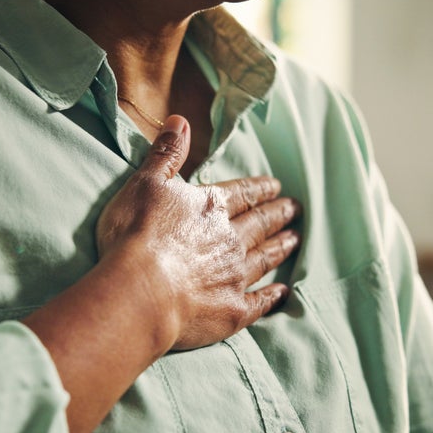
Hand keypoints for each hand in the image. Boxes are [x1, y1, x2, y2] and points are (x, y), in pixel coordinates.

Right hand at [96, 115, 300, 351]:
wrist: (140, 291)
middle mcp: (230, 239)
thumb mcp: (146, 183)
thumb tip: (181, 120)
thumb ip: (166, 154)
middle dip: (277, 214)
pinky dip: (272, 297)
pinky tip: (282, 293)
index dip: (258, 188)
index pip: (242, 193)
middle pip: (260, 224)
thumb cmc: (136, 235)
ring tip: (295, 240)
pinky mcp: (233, 311)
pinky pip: (259, 302)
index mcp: (211, 207)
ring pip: (265, 258)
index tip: (276, 186)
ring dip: (280, 248)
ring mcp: (235, 277)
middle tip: (295, 209)